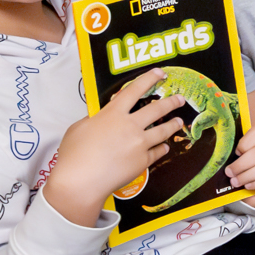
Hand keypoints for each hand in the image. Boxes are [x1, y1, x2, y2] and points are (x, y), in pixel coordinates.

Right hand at [45, 69, 188, 222]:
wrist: (82, 181)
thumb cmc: (74, 155)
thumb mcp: (78, 128)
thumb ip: (94, 120)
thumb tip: (101, 119)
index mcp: (113, 114)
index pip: (134, 90)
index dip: (149, 79)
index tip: (160, 73)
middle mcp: (130, 126)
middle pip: (156, 109)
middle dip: (171, 102)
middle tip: (180, 99)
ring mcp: (139, 144)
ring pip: (163, 131)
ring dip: (173, 125)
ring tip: (179, 122)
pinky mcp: (143, 161)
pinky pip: (157, 152)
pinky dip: (162, 148)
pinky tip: (165, 147)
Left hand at [225, 127, 254, 205]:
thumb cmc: (250, 170)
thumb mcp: (242, 160)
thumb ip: (236, 157)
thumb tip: (226, 164)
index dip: (244, 143)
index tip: (235, 153)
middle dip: (242, 164)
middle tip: (230, 173)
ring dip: (249, 175)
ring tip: (236, 182)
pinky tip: (249, 186)